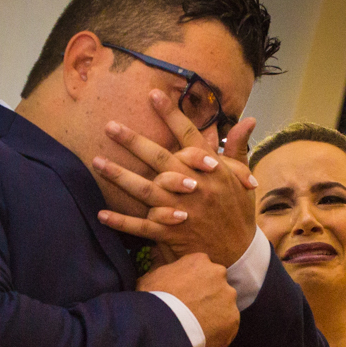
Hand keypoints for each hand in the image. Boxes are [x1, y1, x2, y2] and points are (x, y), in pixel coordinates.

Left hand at [95, 89, 256, 266]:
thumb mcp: (242, 177)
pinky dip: (121, 221)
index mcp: (210, 169)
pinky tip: (101, 214)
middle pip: (159, 158)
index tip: (153, 95)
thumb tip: (248, 120)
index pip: (188, 135)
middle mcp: (193, 186)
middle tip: (110, 125)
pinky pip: (141, 226)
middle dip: (133, 141)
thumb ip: (238, 148)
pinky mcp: (171, 233)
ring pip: (145, 190)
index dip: (171, 115)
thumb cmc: (238, 210)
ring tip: (97, 162)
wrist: (239, 251)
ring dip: (120, 176)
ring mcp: (180, 210)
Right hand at [138, 253, 237, 346]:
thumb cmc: (153, 300)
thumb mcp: (150, 277)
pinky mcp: (233, 318)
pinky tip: (204, 336)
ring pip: (225, 305)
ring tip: (198, 326)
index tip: (187, 294)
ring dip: (215, 313)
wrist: (162, 326)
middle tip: (194, 310)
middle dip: (208, 296)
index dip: (195, 283)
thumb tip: (158, 269)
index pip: (202, 269)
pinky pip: (228, 325)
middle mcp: (218, 274)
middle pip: (217, 285)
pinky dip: (219, 331)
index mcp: (199, 261)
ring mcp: (228, 297)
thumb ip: (162, 271)